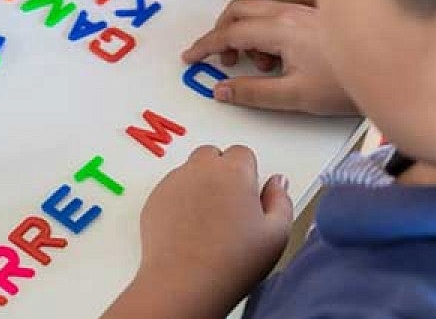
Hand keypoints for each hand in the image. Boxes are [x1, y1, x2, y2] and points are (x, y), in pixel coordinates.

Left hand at [108, 146, 291, 317]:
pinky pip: (171, 188)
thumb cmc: (233, 261)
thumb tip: (277, 182)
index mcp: (233, 172)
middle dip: (222, 171)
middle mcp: (200, 169)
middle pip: (212, 154)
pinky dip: (180, 199)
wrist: (185, 282)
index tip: (249, 196)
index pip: (242, 152)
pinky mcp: (154, 198)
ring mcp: (173, 182)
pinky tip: (189, 228)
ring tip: (209, 220)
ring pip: (190, 170)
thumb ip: (280, 200)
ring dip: (200, 183)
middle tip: (230, 205)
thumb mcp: (276, 234)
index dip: (248, 172)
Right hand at [182, 0, 356, 114]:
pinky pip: (273, 16)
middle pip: (237, 10)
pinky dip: (262, 33)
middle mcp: (289, 13)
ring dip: (243, 34)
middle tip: (220, 60)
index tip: (190, 58)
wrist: (391, 72)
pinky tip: (278, 60)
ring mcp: (301, 12)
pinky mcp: (312, 17)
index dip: (205, 46)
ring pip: (255, 11)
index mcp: (281, 30)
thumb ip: (253, 93)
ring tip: (258, 66)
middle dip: (220, 33)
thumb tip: (220, 90)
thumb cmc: (347, 84)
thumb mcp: (295, 96)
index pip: (229, 33)